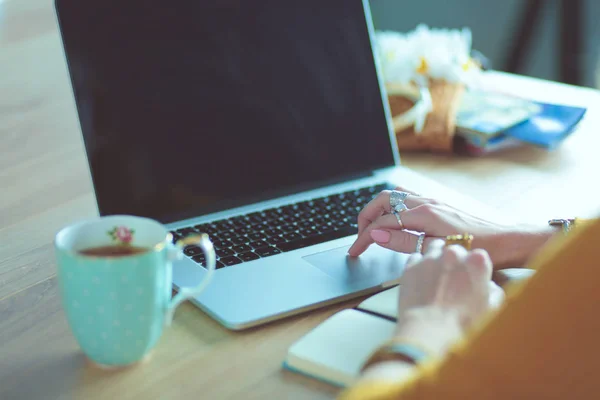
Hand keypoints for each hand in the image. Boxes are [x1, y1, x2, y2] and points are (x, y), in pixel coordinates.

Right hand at [348, 186, 555, 267]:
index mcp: (425, 214)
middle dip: (366, 216)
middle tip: (359, 236)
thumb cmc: (481, 249)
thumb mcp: (438, 251)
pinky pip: (407, 197)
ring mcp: (433, 201)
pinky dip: (392, 206)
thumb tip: (378, 234)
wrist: (509, 241)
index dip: (364, 236)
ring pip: (395, 195)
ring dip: (378, 208)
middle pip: (384, 200)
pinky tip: (393, 220)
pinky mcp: (438, 205)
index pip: (383, 221)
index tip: (355, 250)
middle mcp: (427, 203)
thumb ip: (405, 242)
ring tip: (371, 226)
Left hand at [397, 240, 503, 331]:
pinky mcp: (411, 265)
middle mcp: (454, 254)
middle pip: (456, 250)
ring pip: (434, 248)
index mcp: (477, 262)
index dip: (474, 267)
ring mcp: (430, 258)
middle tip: (452, 279)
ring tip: (435, 275)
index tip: (471, 277)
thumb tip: (489, 286)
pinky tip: (420, 279)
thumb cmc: (463, 324)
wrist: (430, 331)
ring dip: (436, 258)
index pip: (479, 256)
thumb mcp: (491, 309)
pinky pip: (416, 257)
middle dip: (455, 261)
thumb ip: (493, 291)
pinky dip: (418, 265)